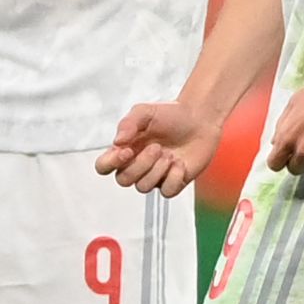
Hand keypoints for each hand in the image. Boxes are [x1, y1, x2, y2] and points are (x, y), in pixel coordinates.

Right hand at [96, 99, 221, 197]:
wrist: (200, 120)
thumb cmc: (171, 115)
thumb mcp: (145, 112)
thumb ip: (127, 124)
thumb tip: (117, 142)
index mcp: (125, 149)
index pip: (104, 166)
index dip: (110, 164)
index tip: (127, 150)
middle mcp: (136, 165)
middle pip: (123, 180)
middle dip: (140, 165)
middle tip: (157, 147)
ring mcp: (154, 176)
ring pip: (143, 187)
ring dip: (157, 170)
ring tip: (170, 154)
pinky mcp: (173, 183)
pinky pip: (166, 192)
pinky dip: (174, 178)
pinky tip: (180, 163)